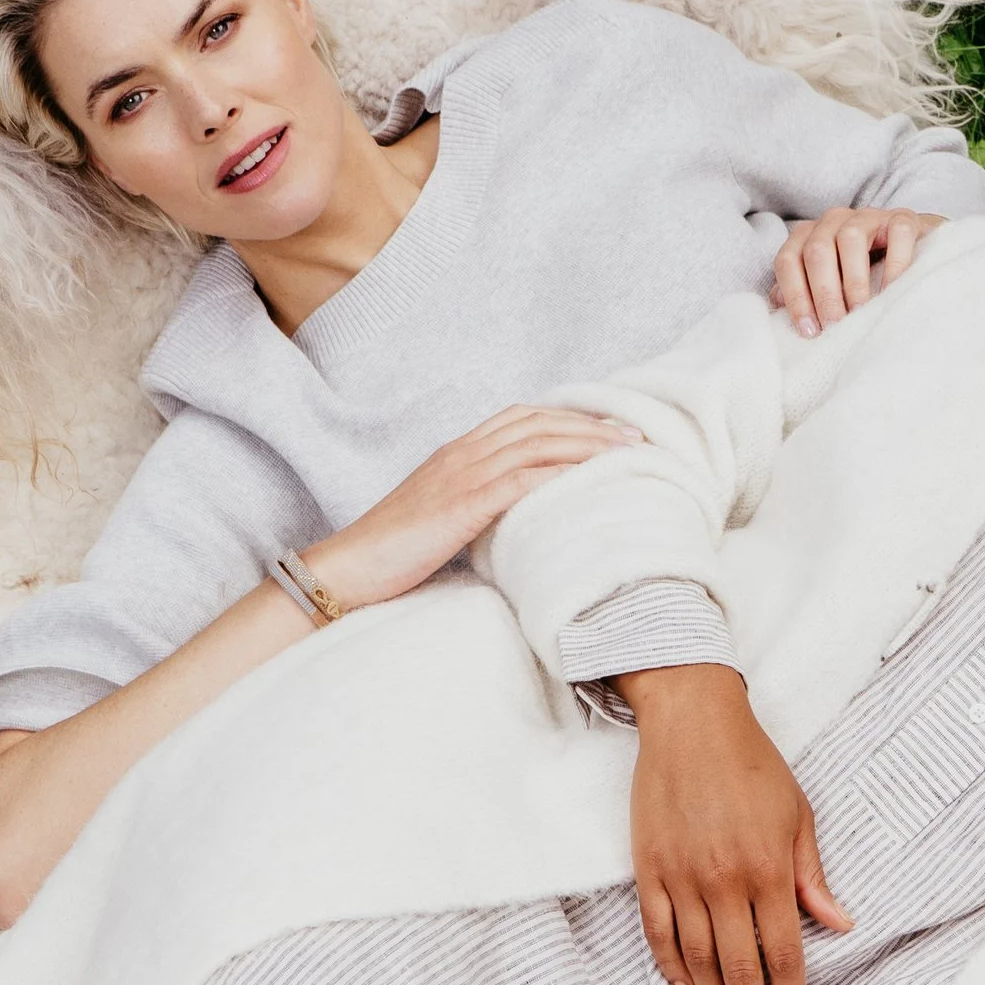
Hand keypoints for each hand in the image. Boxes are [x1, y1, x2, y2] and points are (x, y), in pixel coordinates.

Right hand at [306, 406, 636, 612]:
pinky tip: (589, 479)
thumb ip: (478, 504)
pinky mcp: (460, 505)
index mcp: (457, 452)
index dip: (568, 418)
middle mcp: (462, 453)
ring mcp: (460, 475)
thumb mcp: (442, 517)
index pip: (522, 418)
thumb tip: (521, 514)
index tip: (608, 429)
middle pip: (538, 422)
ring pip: (535, 443)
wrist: (349, 567)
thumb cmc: (393, 551)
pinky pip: (519, 479)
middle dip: (590, 425)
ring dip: (586, 444)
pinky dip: (558, 473)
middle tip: (635, 435)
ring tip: (626, 452)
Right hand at [617, 664, 852, 984]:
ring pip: (697, 958)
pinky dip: (670, 965)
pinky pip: (658, 932)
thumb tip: (839, 924)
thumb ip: (811, 876)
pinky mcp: (649, 869)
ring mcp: (681, 877)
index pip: (784, 951)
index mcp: (767, 869)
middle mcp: (724, 881)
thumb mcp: (798, 815)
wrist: (691, 722)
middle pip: (739, 967)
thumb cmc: (752, 764)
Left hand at [773, 207, 943, 338]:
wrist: (915, 250)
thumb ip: (802, 290)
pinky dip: (893, 264)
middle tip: (835, 325)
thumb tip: (776, 307)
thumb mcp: (830, 282)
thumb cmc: (864, 273)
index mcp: (809, 235)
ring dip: (853, 280)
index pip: (788, 260)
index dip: (795, 296)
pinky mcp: (903, 218)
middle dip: (823, 293)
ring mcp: (869, 216)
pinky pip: (896, 234)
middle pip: (817, 250)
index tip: (809, 331)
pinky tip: (892, 292)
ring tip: (860, 312)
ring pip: (850, 238)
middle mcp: (834, 220)